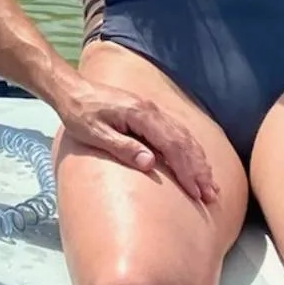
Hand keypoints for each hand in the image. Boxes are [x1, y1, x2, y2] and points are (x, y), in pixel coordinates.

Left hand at [52, 77, 217, 204]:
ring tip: (209, 185)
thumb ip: (123, 148)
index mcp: (141, 115)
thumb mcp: (95, 133)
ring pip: (184, 137)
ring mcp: (153, 112)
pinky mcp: (149, 115)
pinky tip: (195, 164)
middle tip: (211, 195)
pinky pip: (177, 134)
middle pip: (184, 142)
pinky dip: (189, 151)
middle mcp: (152, 111)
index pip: (172, 145)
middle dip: (200, 169)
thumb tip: (150, 164)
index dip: (187, 170)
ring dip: (198, 161)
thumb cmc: (80, 113)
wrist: (72, 90)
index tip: (197, 191)